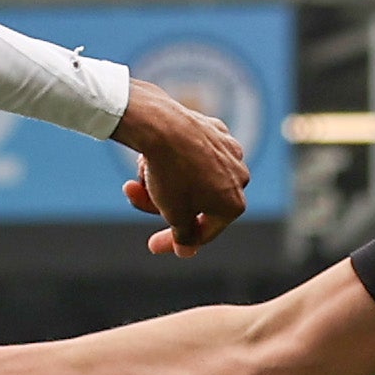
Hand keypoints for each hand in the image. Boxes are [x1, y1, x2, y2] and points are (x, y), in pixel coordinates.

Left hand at [111, 77, 248, 258]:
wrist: (161, 125)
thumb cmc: (170, 174)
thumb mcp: (175, 214)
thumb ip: (185, 236)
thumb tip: (187, 250)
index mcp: (235, 204)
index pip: (203, 232)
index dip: (175, 242)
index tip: (152, 244)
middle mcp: (240, 178)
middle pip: (196, 202)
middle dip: (162, 203)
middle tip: (134, 196)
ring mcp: (230, 151)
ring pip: (192, 177)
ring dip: (163, 180)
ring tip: (140, 172)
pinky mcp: (215, 130)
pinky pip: (192, 153)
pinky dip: (174, 158)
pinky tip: (153, 154)